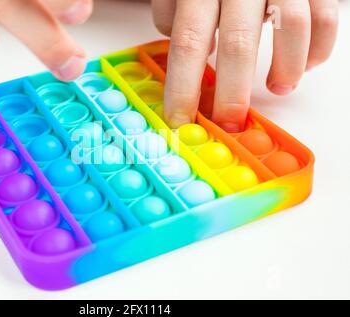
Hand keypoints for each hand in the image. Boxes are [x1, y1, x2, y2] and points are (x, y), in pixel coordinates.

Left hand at [152, 0, 338, 130]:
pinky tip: (306, 64)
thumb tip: (177, 42)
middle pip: (238, 43)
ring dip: (286, 69)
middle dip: (232, 93)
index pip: (189, 41)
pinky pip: (326, 16)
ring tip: (278, 88)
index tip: (181, 119)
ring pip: (291, 28)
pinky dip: (319, 48)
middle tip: (229, 123)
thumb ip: (172, 7)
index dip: (183, 85)